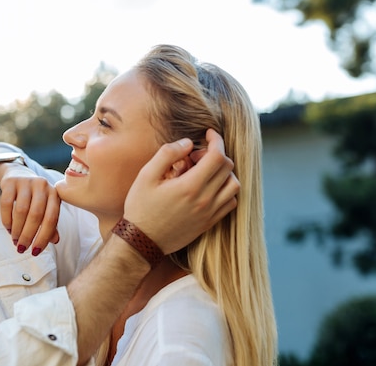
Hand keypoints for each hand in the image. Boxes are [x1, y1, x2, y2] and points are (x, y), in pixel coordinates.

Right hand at [0, 165, 60, 254]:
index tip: (35, 251)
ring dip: (17, 229)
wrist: (18, 174)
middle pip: (36, 215)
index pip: (51, 218)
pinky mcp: (11, 182)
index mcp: (54, 194)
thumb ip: (50, 223)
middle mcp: (42, 186)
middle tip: (22, 248)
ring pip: (21, 210)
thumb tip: (55, 240)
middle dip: (28, 235)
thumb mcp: (46, 207)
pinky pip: (6, 204)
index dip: (44, 237)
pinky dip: (7, 219)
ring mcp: (26, 182)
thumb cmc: (35, 197)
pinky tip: (8, 228)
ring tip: (15, 240)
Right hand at [123, 129, 238, 253]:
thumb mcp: (146, 176)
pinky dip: (226, 190)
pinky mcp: (209, 223)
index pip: (217, 156)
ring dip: (224, 173)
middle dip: (216, 154)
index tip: (209, 134)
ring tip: (205, 172)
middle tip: (196, 156)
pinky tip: (209, 188)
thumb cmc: (141, 207)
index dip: (216, 140)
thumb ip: (167, 154)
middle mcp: (204, 200)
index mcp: (190, 186)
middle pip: (228, 168)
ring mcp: (209, 213)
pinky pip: (231, 203)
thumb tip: (188, 143)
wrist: (142, 241)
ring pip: (234, 185)